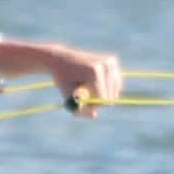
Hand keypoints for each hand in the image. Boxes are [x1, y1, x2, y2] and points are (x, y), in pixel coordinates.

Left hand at [0, 37, 125, 113]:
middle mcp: (104, 63)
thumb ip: (78, 109)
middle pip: (111, 96)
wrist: (57, 58)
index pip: (103, 99)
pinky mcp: (112, 61)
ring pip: (115, 90)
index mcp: (93, 70)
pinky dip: (108, 87)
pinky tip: (93, 83)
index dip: (92, 106)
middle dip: (98, 100)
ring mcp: (110, 61)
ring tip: (85, 87)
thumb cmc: (59, 79)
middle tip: (81, 95)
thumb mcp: (66, 96)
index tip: (80, 103)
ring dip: (102, 94)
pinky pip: (116, 82)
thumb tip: (92, 115)